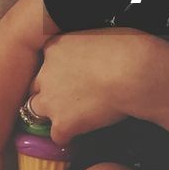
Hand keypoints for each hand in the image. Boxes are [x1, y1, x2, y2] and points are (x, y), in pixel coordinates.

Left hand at [30, 28, 151, 143]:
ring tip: (74, 116)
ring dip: (53, 113)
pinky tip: (82, 132)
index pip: (45, 62)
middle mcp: (45, 73)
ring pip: (36, 111)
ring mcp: (51, 100)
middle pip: (36, 86)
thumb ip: (84, 45)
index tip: (72, 76)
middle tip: (72, 96)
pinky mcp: (63, 123)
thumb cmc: (126, 48)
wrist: (132, 72)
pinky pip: (57, 135)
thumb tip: (94, 52)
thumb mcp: (97, 34)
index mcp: (54, 47)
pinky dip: (68, 136)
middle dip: (50, 92)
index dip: (58, 71)